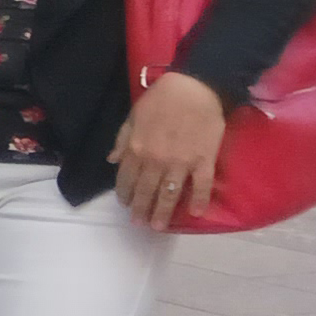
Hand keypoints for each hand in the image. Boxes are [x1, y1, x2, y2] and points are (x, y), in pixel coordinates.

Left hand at [116, 70, 226, 231]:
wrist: (194, 88)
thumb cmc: (161, 100)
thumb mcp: (133, 117)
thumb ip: (122, 140)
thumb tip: (111, 160)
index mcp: (136, 149)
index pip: (126, 179)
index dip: (125, 194)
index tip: (125, 204)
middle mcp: (155, 160)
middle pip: (146, 191)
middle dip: (141, 210)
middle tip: (139, 224)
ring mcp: (180, 162)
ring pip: (169, 194)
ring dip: (163, 212)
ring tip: (159, 227)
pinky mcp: (203, 160)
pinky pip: (201, 185)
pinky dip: (199, 200)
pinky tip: (195, 213)